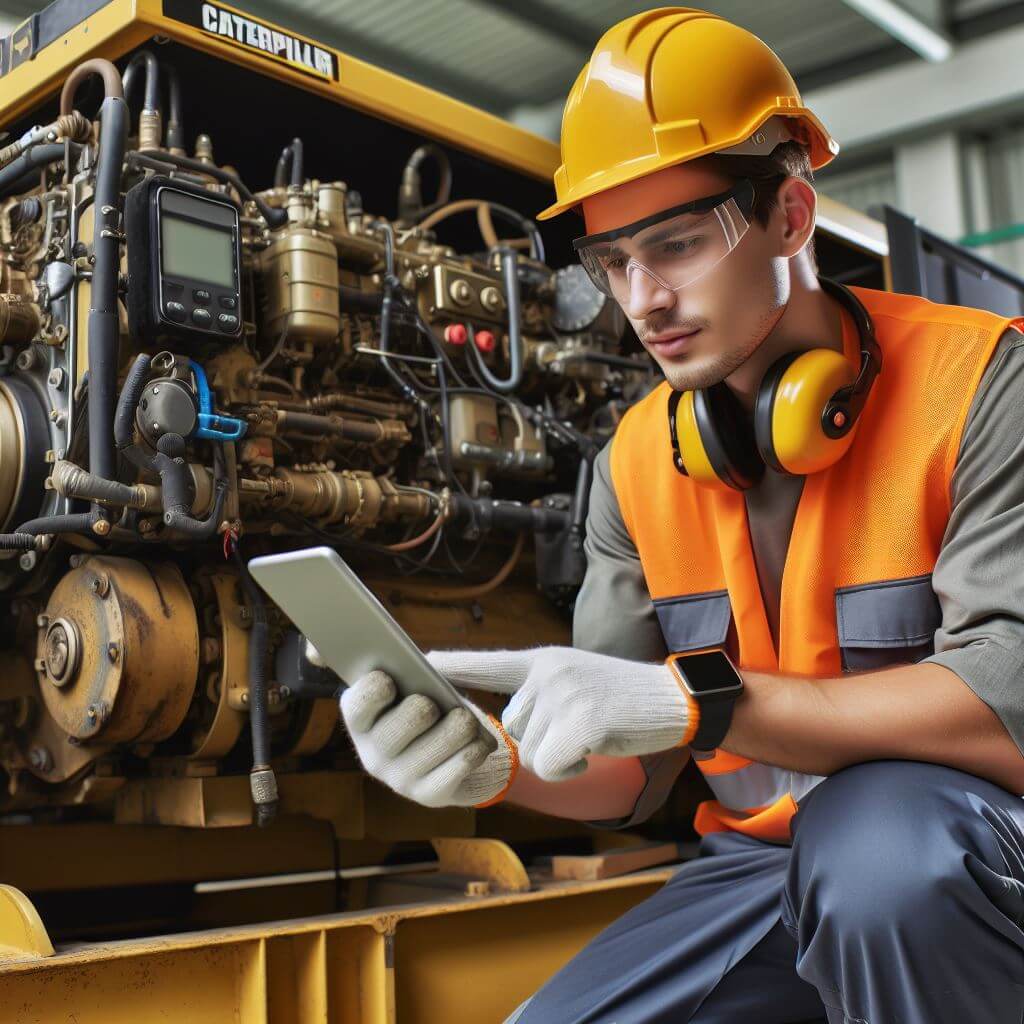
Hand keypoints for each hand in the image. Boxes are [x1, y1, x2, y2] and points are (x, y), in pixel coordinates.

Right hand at [339, 670, 516, 807]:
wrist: (446, 753)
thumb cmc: (426, 704)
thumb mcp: (413, 683)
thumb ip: (409, 667)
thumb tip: (411, 662)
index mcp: (361, 720)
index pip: (358, 703)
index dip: (375, 688)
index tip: (390, 678)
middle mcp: (372, 754)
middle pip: (410, 717)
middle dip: (429, 705)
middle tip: (434, 703)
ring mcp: (400, 779)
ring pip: (444, 739)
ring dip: (462, 723)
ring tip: (464, 719)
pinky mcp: (430, 795)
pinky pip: (463, 762)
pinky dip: (476, 746)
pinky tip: (479, 741)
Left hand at [428, 646, 690, 781]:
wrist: (673, 700)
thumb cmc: (620, 699)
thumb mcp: (572, 681)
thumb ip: (535, 694)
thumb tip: (502, 725)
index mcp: (541, 661)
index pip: (487, 665)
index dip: (451, 668)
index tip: (417, 665)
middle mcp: (546, 672)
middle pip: (510, 731)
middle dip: (539, 742)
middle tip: (578, 728)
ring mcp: (564, 694)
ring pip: (529, 754)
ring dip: (557, 758)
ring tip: (591, 735)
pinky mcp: (582, 721)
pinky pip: (550, 766)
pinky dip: (570, 770)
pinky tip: (594, 751)